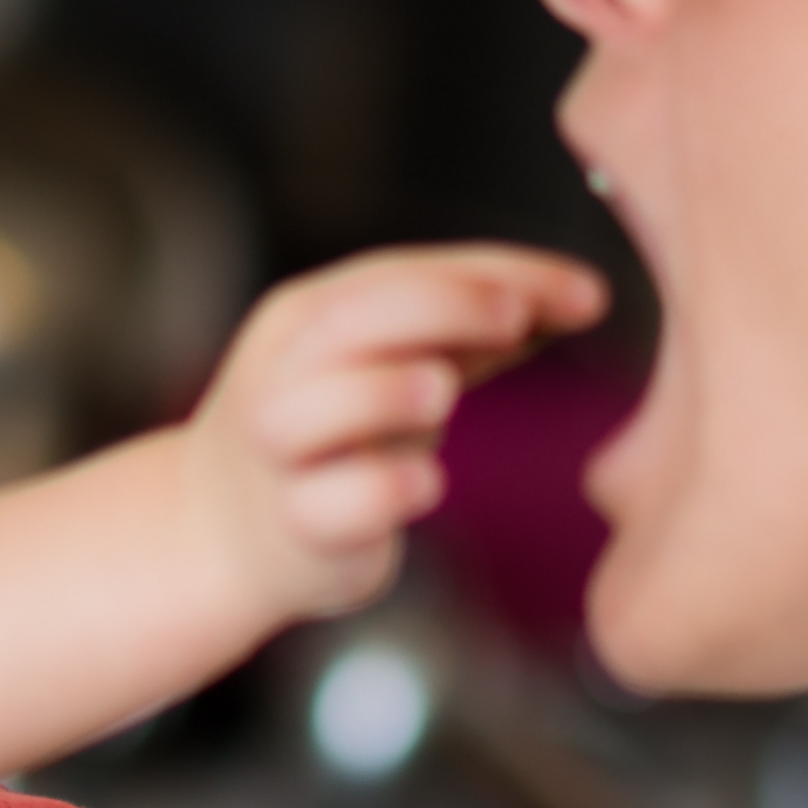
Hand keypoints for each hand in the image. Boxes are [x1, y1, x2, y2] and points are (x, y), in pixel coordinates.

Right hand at [182, 244, 605, 623]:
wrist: (221, 535)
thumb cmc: (329, 439)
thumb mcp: (386, 366)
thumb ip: (465, 333)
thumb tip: (576, 298)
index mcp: (306, 319)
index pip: (399, 273)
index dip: (494, 273)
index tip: (585, 293)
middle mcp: (280, 375)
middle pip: (346, 321)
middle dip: (439, 309)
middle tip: (520, 318)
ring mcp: (277, 455)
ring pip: (310, 411)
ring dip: (383, 392)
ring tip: (442, 393)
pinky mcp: (293, 528)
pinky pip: (327, 505)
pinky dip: (380, 489)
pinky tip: (427, 484)